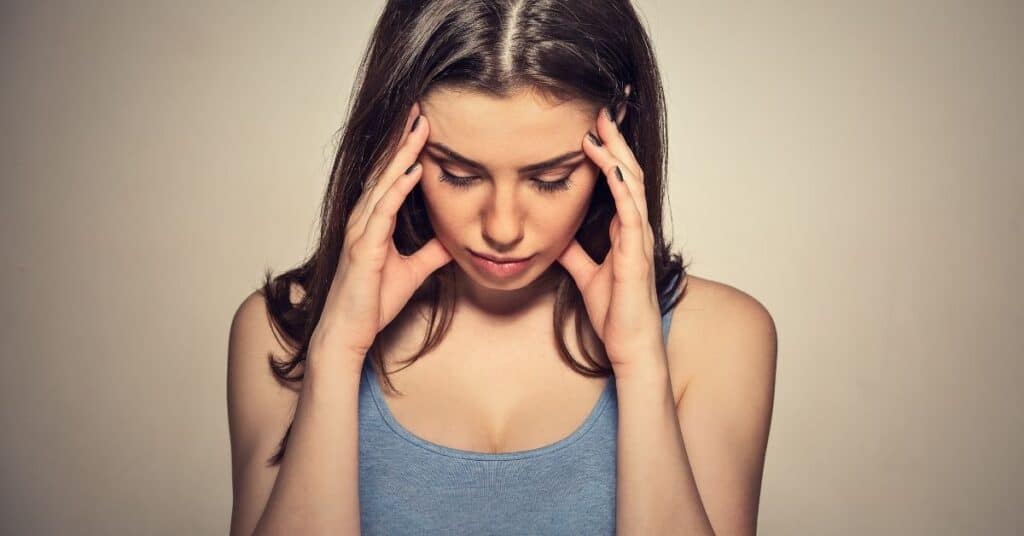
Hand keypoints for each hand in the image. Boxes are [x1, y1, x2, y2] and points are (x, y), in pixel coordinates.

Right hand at [313, 102, 451, 364]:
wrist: (350, 332)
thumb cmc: (373, 302)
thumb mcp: (413, 270)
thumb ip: (432, 252)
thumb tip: (455, 240)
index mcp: (373, 222)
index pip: (391, 177)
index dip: (407, 150)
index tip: (424, 124)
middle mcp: (363, 219)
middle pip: (385, 170)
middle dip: (403, 139)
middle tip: (421, 109)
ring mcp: (360, 231)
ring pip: (383, 183)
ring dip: (402, 154)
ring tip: (420, 127)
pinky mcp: (363, 248)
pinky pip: (382, 211)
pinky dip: (398, 189)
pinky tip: (412, 171)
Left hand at [556, 105, 663, 375]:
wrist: (628, 346)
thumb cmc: (615, 313)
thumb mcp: (586, 274)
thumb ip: (575, 252)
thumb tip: (556, 236)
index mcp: (625, 230)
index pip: (618, 181)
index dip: (607, 152)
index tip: (591, 126)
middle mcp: (636, 228)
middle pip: (627, 173)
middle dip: (614, 141)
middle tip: (600, 110)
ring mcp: (639, 239)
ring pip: (630, 185)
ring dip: (615, 155)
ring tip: (600, 128)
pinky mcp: (636, 254)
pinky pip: (630, 214)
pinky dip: (620, 188)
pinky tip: (609, 167)